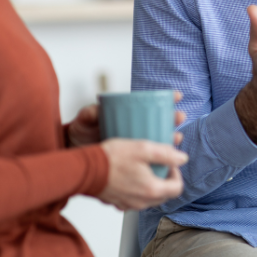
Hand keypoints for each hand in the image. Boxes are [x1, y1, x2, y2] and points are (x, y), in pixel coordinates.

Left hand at [67, 91, 186, 147]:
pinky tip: (168, 160)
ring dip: (171, 138)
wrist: (78, 155)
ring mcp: (137, 143)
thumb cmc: (83, 132)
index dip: (167, 99)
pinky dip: (162, 157)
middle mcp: (138, 127)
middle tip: (179, 117)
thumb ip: (90, 113)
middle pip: (161, 121)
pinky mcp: (136, 158)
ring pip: (160, 139)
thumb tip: (97, 109)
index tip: (177, 96)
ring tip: (176, 138)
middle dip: (174, 118)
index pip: (153, 104)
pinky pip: (152, 157)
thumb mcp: (85, 120)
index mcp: (130, 114)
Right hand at [98, 138, 187, 209]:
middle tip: (158, 165)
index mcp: (152, 190)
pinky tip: (130, 176)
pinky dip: (137, 190)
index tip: (169, 163)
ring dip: (152, 185)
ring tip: (143, 168)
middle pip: (165, 195)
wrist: (84, 170)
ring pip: (150, 198)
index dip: (177, 173)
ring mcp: (128, 204)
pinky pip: (134, 199)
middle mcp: (141, 202)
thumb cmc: (111, 159)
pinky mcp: (117, 203)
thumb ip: (166, 154)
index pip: (177, 188)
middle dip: (165, 179)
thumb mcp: (143, 149)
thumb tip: (182, 158)